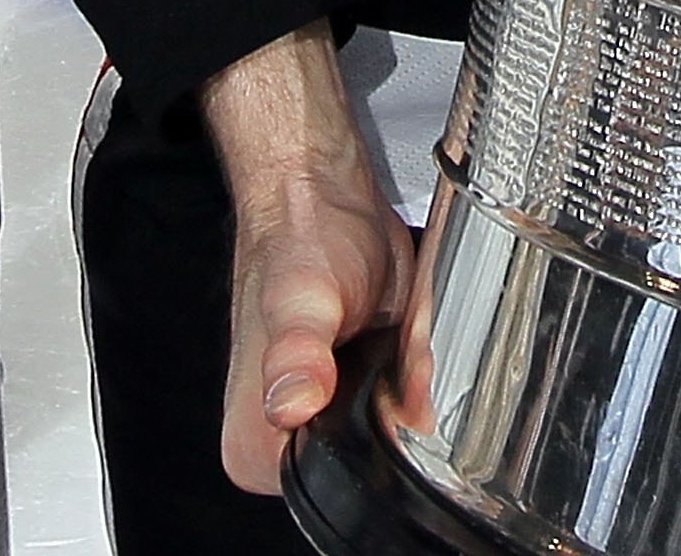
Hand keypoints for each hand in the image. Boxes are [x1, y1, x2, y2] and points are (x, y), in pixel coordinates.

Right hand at [203, 24, 414, 492]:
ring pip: (402, 430)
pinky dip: (426, 367)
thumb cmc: (301, 238)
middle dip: (407, 405)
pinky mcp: (363, 389)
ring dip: (422, 381)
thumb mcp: (299, 296)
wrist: (327, 194)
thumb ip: (296, 353)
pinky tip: (412, 332)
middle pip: (374, 461)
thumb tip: (292, 403)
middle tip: (398, 345)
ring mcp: (328, 416)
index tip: (384, 381)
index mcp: (254, 445)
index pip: (329, 487)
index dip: (376, 438)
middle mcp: (287, 440)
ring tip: (403, 332)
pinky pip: (413, 399)